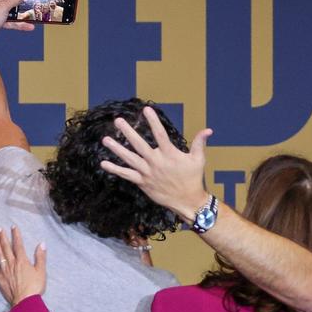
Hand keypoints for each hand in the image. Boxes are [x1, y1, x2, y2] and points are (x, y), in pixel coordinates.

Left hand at [0, 226, 46, 306]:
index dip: (16, 235)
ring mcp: (4, 271)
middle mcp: (12, 264)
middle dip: (3, 237)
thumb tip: (42, 244)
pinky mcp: (0, 279)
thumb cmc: (34, 287)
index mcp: (22, 261)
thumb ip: (40, 257)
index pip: (18, 245)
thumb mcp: (41, 271)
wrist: (25, 301)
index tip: (13, 226)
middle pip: (6, 248)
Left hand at [99, 107, 213, 221]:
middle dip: (127, 132)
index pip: (160, 134)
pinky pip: (126, 175)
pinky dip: (115, 170)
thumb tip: (208, 130)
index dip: (153, 121)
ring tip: (105, 139)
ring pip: (129, 159)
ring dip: (116, 149)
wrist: (187, 201)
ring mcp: (147, 173)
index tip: (146, 109)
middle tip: (118, 120)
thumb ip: (199, 143)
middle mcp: (156, 162)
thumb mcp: (198, 159)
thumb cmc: (193, 178)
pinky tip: (104, 164)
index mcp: (169, 154)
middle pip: (139, 144)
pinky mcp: (142, 182)